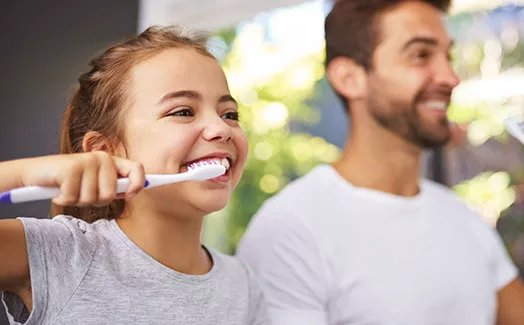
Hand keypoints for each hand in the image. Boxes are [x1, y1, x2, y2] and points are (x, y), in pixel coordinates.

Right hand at [21, 151, 144, 205]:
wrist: (35, 174)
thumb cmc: (68, 182)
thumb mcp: (94, 185)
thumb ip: (113, 187)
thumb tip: (134, 191)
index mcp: (111, 162)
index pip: (136, 168)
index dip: (139, 183)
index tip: (132, 194)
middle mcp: (102, 158)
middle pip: (111, 194)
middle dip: (95, 201)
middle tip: (81, 193)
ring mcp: (87, 161)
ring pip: (92, 198)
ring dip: (77, 201)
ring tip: (69, 190)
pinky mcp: (72, 167)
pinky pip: (74, 198)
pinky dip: (64, 199)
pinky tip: (58, 190)